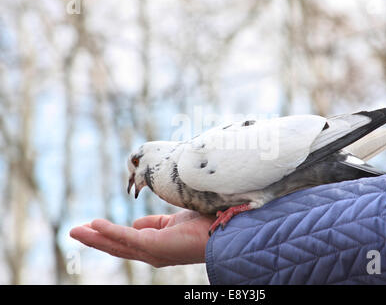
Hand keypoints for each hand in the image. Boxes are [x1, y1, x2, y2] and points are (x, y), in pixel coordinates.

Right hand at [70, 210, 213, 266]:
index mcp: (156, 245)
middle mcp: (151, 252)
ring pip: (116, 244)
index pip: (127, 241)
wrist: (222, 230)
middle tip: (74, 232)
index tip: (92, 227)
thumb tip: (136, 223)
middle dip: (95, 240)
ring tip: (75, 231)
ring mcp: (152, 251)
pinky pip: (126, 237)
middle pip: (116, 246)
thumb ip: (154, 223)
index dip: (108, 235)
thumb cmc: (203, 224)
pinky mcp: (153, 245)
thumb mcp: (173, 221)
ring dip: (94, 237)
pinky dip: (108, 232)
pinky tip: (93, 226)